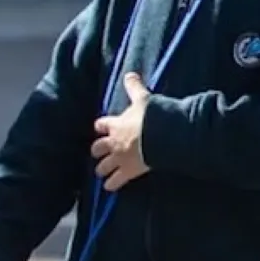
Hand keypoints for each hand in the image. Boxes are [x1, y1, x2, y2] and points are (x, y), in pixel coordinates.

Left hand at [91, 73, 151, 192]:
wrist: (161, 136)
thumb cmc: (152, 117)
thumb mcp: (143, 99)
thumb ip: (134, 88)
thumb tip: (129, 73)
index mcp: (116, 125)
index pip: (102, 125)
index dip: (101, 127)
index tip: (101, 128)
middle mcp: (114, 142)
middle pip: (98, 148)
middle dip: (97, 151)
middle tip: (98, 153)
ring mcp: (120, 158)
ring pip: (103, 166)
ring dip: (102, 169)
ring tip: (101, 172)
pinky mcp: (128, 171)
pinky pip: (116, 181)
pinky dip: (112, 184)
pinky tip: (110, 187)